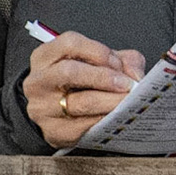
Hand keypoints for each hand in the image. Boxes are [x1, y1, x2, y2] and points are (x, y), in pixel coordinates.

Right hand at [22, 31, 146, 149]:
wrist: (59, 112)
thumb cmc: (80, 82)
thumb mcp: (99, 62)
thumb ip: (122, 60)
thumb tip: (136, 75)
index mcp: (47, 56)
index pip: (69, 44)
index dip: (98, 51)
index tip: (117, 63)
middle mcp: (39, 80)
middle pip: (69, 72)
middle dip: (104, 77)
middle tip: (127, 85)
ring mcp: (43, 107)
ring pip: (78, 102)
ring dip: (109, 101)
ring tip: (128, 101)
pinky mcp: (53, 130)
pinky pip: (82, 126)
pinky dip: (104, 120)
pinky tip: (117, 116)